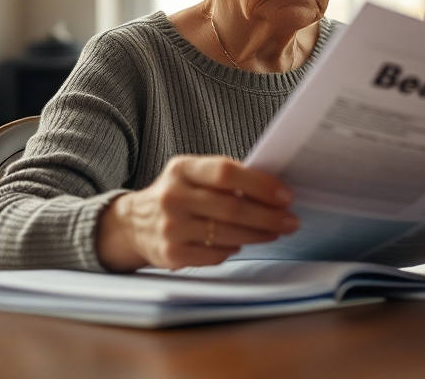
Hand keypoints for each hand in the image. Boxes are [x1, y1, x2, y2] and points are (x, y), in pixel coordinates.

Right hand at [96, 155, 298, 270]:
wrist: (134, 224)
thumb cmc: (176, 195)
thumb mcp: (191, 173)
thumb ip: (223, 176)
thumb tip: (271, 189)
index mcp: (181, 169)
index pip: (226, 172)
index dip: (260, 184)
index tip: (285, 196)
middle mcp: (173, 197)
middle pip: (232, 208)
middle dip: (268, 216)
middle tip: (290, 220)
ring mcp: (171, 227)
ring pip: (228, 234)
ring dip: (258, 235)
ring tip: (275, 232)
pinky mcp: (172, 254)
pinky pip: (216, 254)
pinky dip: (235, 249)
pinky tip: (242, 243)